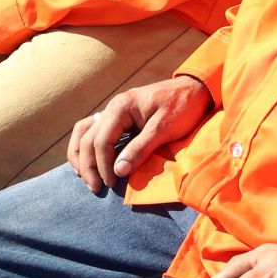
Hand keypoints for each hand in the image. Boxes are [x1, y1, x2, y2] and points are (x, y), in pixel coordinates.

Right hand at [67, 75, 214, 194]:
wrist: (195, 89)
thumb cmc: (183, 107)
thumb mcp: (164, 128)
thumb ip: (140, 148)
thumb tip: (118, 171)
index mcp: (121, 107)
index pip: (102, 141)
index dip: (103, 165)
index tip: (111, 184)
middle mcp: (112, 107)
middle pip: (88, 139)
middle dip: (89, 166)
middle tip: (97, 188)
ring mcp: (113, 111)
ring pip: (84, 133)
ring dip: (81, 156)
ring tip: (85, 177)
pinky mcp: (118, 118)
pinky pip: (93, 130)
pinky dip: (86, 146)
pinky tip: (89, 161)